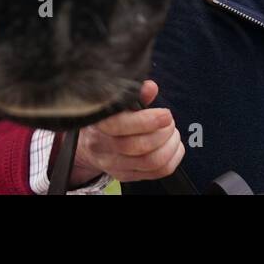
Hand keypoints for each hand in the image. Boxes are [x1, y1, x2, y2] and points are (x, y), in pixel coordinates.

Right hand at [69, 80, 184, 184]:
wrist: (90, 142)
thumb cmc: (108, 117)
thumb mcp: (116, 102)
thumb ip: (134, 94)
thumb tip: (150, 87)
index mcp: (98, 123)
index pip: (120, 126)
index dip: (147, 121)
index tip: (165, 114)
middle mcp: (102, 147)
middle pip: (138, 146)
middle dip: (163, 133)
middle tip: (169, 122)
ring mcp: (113, 165)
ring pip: (150, 162)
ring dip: (170, 146)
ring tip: (172, 133)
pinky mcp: (125, 176)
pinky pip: (156, 173)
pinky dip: (172, 159)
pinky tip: (173, 147)